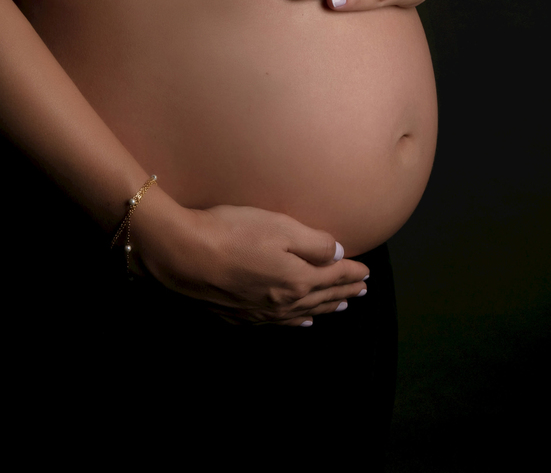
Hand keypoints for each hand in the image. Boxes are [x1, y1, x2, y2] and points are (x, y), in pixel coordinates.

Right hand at [133, 200, 369, 326]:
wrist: (183, 254)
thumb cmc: (233, 232)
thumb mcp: (280, 227)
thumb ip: (314, 243)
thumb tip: (338, 255)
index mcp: (298, 280)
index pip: (334, 276)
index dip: (352, 273)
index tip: (367, 272)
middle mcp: (284, 302)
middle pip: (322, 297)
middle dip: (344, 293)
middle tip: (362, 291)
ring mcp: (261, 313)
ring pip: (303, 314)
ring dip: (325, 309)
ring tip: (340, 307)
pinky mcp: (240, 316)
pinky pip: (279, 323)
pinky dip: (297, 322)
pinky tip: (301, 322)